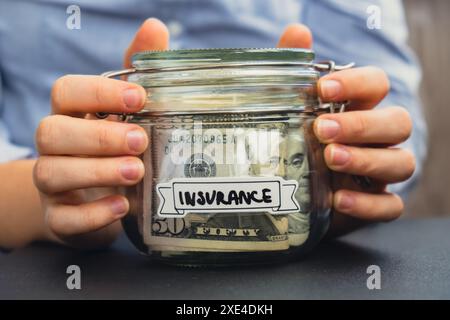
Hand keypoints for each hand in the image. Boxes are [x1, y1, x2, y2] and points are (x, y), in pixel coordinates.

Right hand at [33, 19, 169, 248]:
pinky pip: (63, 219)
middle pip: (52, 132)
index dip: (98, 93)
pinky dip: (92, 214)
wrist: (93, 200)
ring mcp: (54, 185)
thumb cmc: (113, 148)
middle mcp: (56, 147)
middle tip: (140, 141)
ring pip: (52, 173)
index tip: (140, 98)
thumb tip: (156, 27)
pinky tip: (122, 207)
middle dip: (97, 136)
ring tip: (137, 172)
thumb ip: (136, 73)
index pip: (65, 92)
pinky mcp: (60, 218)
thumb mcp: (125, 112)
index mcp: (73, 115)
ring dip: (96, 172)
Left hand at [278, 25, 414, 234]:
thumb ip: (292, 72)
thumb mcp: (286, 108)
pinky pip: (390, 206)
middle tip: (323, 130)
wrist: (286, 193)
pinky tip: (338, 199)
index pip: (376, 85)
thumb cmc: (293, 143)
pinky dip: (368, 204)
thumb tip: (297, 33)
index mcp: (357, 109)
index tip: (322, 89)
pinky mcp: (372, 204)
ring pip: (402, 163)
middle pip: (398, 122)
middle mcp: (375, 139)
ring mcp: (377, 172)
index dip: (357, 83)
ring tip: (330, 160)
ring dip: (369, 160)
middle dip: (362, 125)